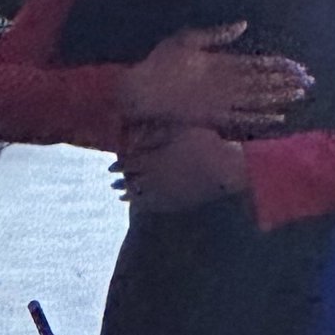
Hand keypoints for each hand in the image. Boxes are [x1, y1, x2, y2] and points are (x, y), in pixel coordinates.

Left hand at [112, 125, 247, 211]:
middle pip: (132, 181)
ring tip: (120, 195)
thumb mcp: (178, 129)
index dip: (119, 166)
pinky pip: (153, 206)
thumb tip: (136, 131)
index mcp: (154, 158)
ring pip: (140, 196)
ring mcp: (165, 192)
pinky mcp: (176, 202)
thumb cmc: (204, 143)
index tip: (111, 168)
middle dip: (121, 182)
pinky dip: (142, 205)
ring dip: (129, 194)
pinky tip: (139, 204)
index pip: (130, 164)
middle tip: (112, 182)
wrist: (224, 169)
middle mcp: (155, 177)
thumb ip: (156, 131)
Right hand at [120, 22, 313, 128]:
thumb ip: (216, 34)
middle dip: (287, 81)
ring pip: (257, 101)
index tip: (298, 65)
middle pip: (263, 83)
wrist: (142, 93)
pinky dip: (261, 119)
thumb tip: (243, 25)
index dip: (279, 66)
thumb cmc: (162, 62)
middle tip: (310, 81)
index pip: (257, 64)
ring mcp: (221, 104)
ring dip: (280, 98)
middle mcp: (226, 84)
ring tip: (300, 95)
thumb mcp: (187, 39)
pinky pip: (243, 120)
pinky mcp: (214, 119)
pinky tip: (278, 118)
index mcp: (220, 63)